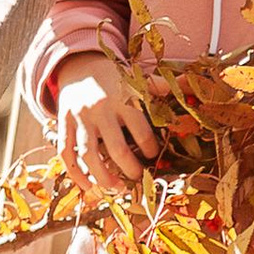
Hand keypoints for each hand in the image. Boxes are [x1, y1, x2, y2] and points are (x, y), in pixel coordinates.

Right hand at [54, 53, 156, 193]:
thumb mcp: (135, 78)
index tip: (154, 155)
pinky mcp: (63, 124)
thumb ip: (159, 86)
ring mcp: (79, 118)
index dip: (150, 147)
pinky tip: (87, 185)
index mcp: (122, 98)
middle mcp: (100, 109)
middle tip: (139, 177)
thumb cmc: (113, 78)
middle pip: (115, 146)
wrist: (77, 66)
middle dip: (130, 167)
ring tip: (116, 188)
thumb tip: (190, 82)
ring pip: (88, 153)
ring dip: (102, 176)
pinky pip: (66, 152)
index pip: (140, 128)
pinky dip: (75, 172)